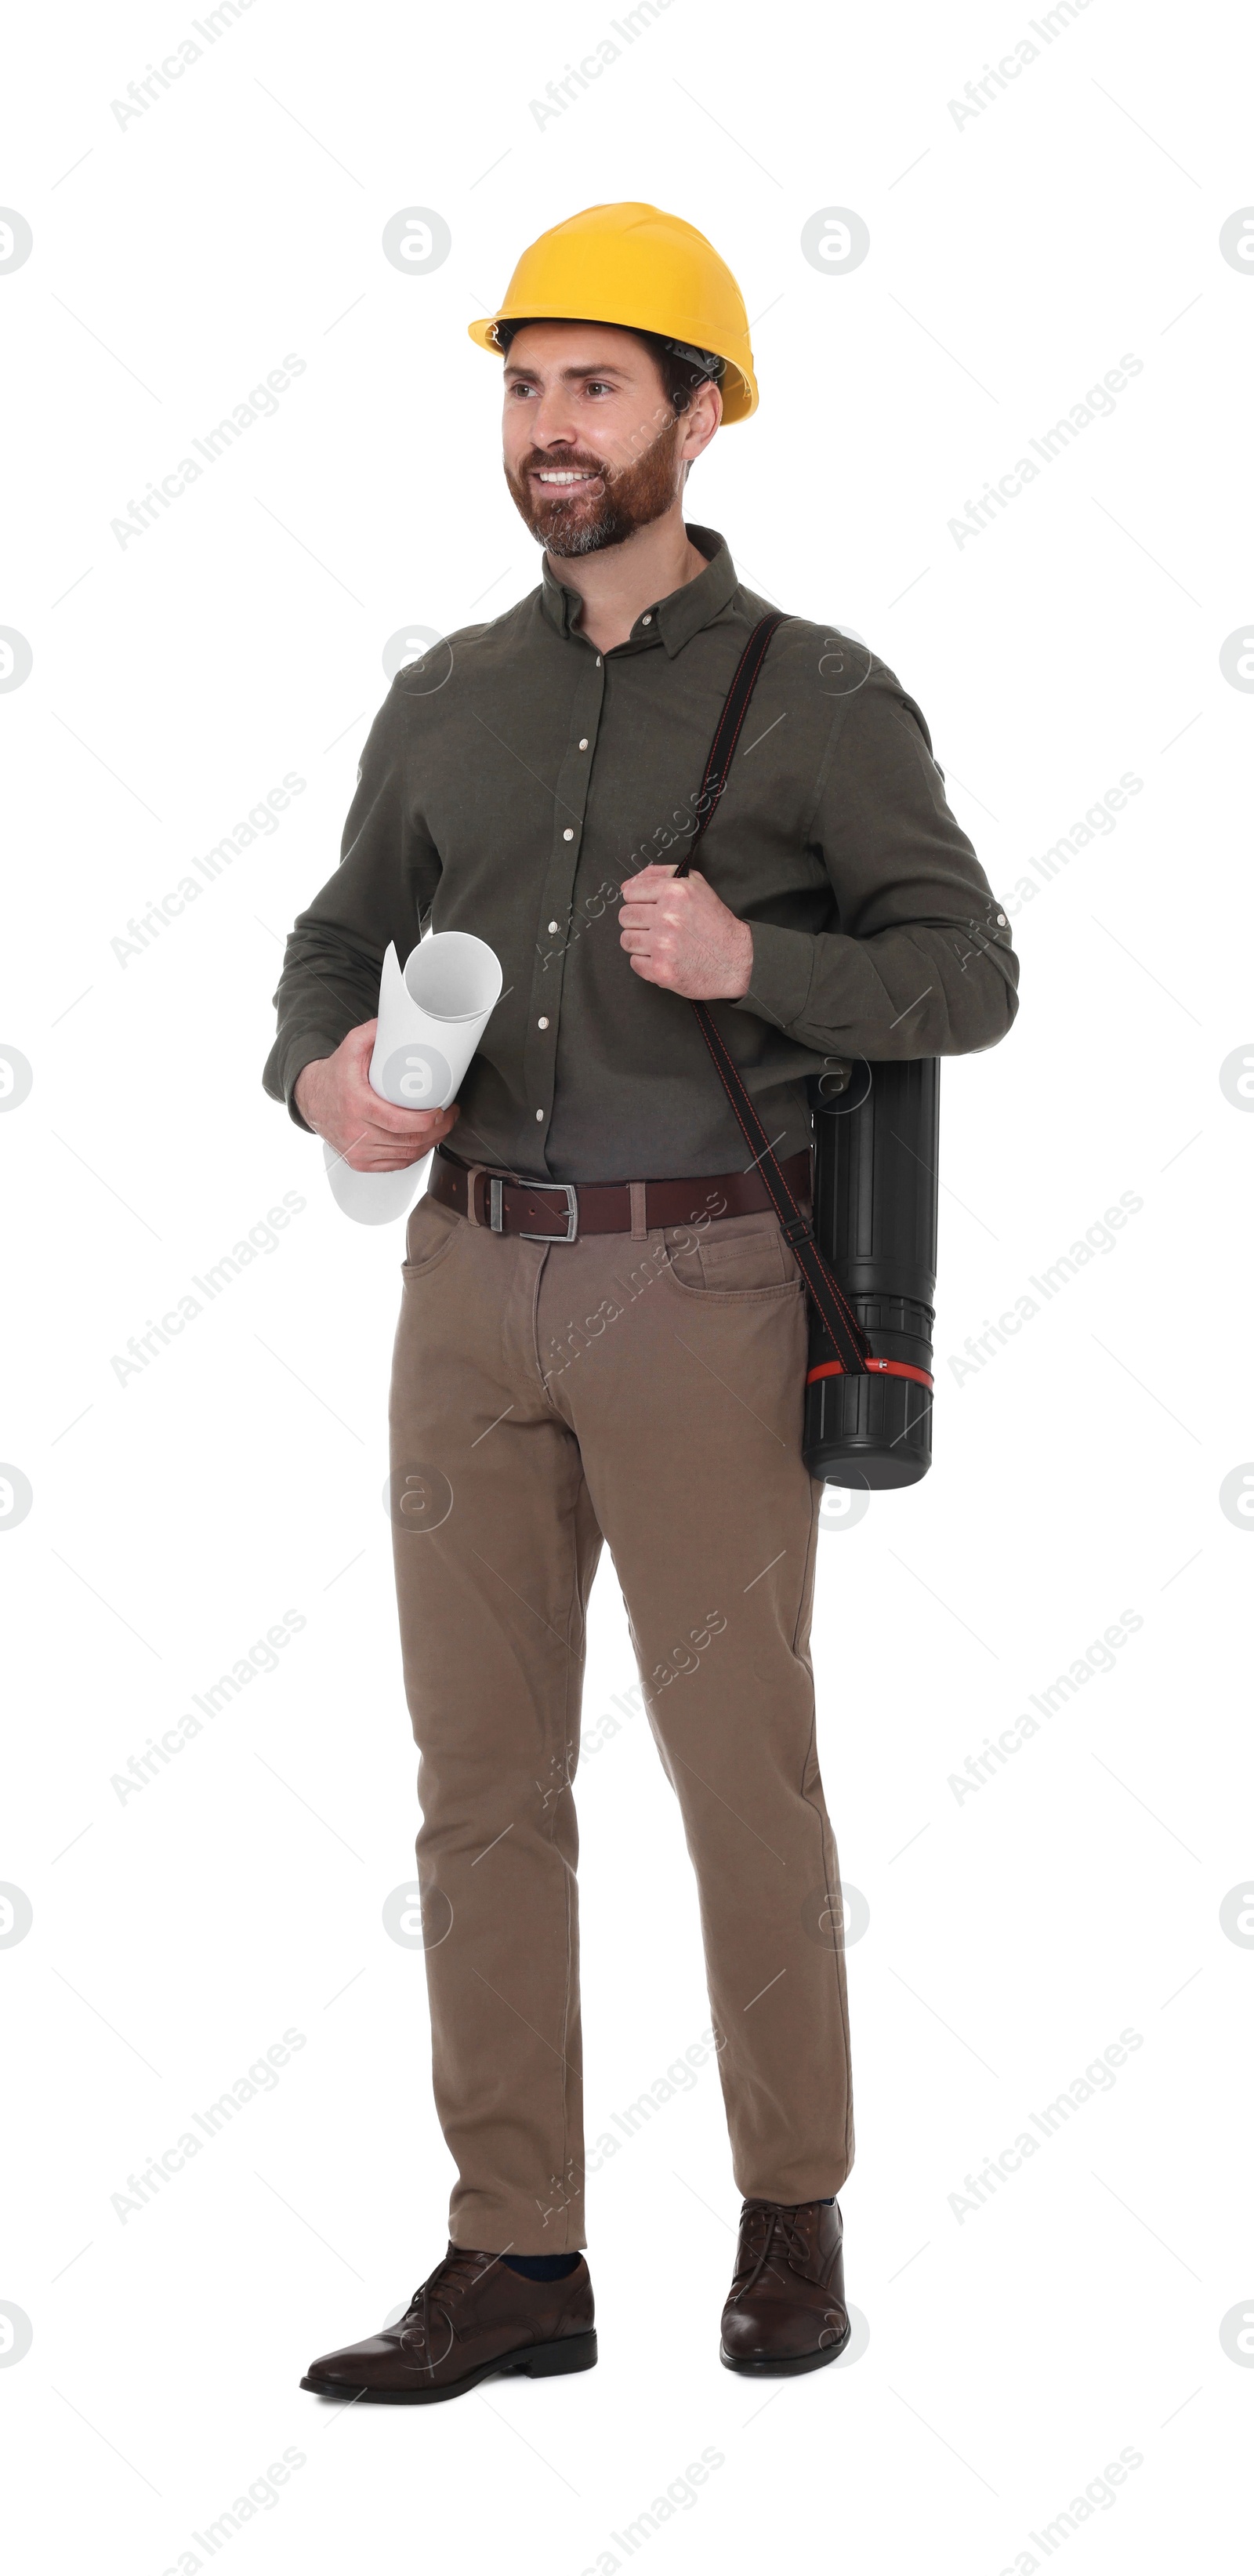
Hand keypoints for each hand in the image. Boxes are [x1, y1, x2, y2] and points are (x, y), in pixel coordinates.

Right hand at [295, 1022, 460, 1170]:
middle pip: (407, 1141)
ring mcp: (356, 1151)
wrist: (310, 1097)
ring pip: (404, 1155)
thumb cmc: (336, 1073)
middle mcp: (355, 1132)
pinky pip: (394, 1165)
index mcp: (356, 1105)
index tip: (442, 1110)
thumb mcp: (351, 1046)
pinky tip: (423, 1144)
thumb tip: (404, 1020)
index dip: (427, 1121)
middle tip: (450, 1117)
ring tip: (441, 1128)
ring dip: (429, 1144)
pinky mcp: (358, 1162)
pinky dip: (412, 1156)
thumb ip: (374, 1032)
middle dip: (437, 1131)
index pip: (399, 1122)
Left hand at [617, 863, 752, 1000]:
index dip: (638, 900)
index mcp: (676, 892)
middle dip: (637, 922)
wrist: (735, 962)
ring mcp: (663, 945)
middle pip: (625, 915)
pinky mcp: (660, 970)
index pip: (630, 891)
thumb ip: (662, 876)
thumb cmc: (717, 925)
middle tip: (655, 928)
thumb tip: (627, 885)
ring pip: (626, 939)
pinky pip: (634, 962)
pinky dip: (646, 963)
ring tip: (659, 944)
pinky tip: (663, 958)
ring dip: (640, 943)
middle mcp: (668, 916)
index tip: (648, 908)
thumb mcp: (697, 887)